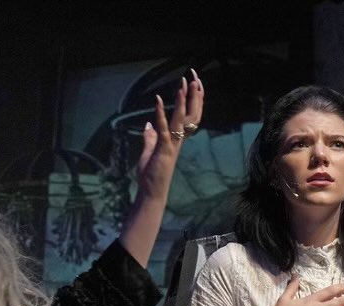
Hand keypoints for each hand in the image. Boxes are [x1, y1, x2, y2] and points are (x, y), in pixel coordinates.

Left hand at [135, 68, 204, 199]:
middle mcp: (178, 141)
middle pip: (191, 114)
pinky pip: (164, 130)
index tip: (194, 84)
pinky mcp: (163, 150)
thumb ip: (150, 138)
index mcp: (176, 140)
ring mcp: (172, 145)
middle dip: (193, 95)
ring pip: (181, 120)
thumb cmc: (151, 174)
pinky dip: (160, 114)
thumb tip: (149, 125)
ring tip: (183, 84)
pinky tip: (157, 100)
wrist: (152, 192)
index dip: (193, 100)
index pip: (189, 116)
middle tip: (195, 77)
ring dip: (181, 101)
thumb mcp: (149, 151)